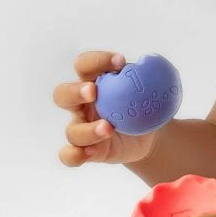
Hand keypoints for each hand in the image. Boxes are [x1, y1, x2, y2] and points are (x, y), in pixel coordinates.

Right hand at [53, 49, 160, 168]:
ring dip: (88, 130)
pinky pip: (70, 155)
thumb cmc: (143, 103)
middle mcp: (82, 104)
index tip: (120, 62)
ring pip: (71, 130)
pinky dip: (74, 155)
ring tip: (108, 128)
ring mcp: (82, 128)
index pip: (84, 64)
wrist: (149, 135)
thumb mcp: (148, 87)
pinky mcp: (87, 150)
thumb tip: (153, 62)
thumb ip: (147, 75)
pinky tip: (90, 153)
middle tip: (93, 91)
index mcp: (93, 81)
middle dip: (75, 91)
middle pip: (62, 94)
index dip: (96, 60)